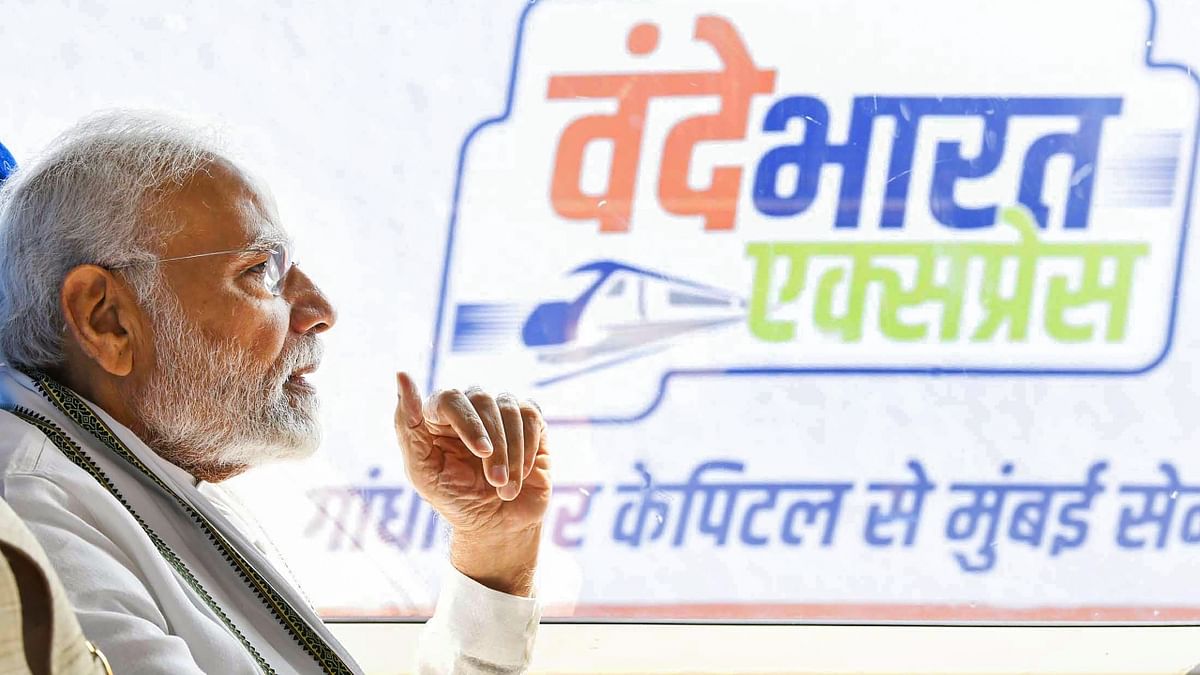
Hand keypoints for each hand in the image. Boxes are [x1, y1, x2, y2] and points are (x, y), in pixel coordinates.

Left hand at [394, 372, 551, 594]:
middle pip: (482, 400)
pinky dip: (528, 448)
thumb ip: (407, 425)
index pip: (449, 398)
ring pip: (510, 409)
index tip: (481, 452)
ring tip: (505, 486)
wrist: (496, 525)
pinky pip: (532, 417)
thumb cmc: (454, 499)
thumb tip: (402, 375)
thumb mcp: (422, 471)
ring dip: (512, 452)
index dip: (467, 422)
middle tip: (495, 481)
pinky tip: (521, 474)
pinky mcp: (529, 421)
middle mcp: (469, 407)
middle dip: (494, 445)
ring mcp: (500, 412)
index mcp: (437, 415)